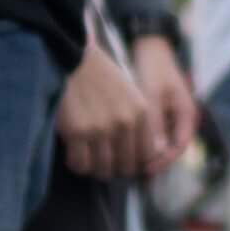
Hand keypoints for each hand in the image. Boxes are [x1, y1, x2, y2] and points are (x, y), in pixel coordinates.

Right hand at [57, 42, 156, 181]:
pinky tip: (75, 155)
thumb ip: (142, 123)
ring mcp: (100, 129)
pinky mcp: (76, 132)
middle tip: (104, 163)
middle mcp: (124, 123)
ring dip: (95, 169)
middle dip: (115, 168)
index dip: (135, 162)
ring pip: (102, 168)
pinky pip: (80, 164)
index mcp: (141, 113)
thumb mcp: (132, 95)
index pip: (147, 154)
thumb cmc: (102, 79)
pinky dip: (78, 164)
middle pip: (125, 166)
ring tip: (89, 159)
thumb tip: (154, 153)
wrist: (75, 61)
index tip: (124, 160)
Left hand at [129, 32, 198, 167]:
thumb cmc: (152, 67)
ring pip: (158, 142)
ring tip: (123, 160)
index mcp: (186, 114)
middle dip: (151, 160)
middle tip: (129, 169)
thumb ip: (154, 122)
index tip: (144, 168)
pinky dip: (137, 140)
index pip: (179, 147)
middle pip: (168, 148)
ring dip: (143, 152)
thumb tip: (156, 151)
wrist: (147, 45)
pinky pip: (149, 133)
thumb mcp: (152, 94)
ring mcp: (167, 116)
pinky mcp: (155, 113)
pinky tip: (121, 144)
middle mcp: (179, 118)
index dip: (162, 161)